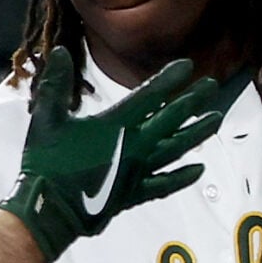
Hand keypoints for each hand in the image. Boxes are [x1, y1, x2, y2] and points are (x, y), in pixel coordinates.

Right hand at [0, 46, 222, 259]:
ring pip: (175, 149)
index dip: (170, 79)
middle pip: (171, 119)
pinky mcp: (133, 194)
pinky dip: (182, 176)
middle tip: (212, 85)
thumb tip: (58, 52)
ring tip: (216, 119)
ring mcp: (137, 172)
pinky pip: (165, 184)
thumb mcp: (46, 118)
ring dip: (197, 133)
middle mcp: (133, 146)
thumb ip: (55, 84)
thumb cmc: (46, 163)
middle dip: (193, 100)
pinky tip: (199, 169)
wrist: (48, 210)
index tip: (188, 65)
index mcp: (114, 125)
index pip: (149, 96)